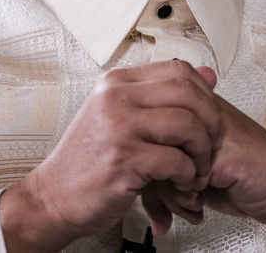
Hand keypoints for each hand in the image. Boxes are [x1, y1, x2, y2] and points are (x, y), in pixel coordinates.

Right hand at [0, 61, 220, 251]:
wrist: (54, 196)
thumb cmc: (89, 160)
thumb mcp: (122, 118)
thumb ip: (163, 96)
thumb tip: (208, 73)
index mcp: (117, 82)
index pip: (178, 69)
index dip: (204, 95)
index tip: (207, 119)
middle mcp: (116, 97)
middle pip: (188, 93)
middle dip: (210, 123)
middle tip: (210, 145)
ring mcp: (118, 126)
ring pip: (188, 126)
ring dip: (202, 153)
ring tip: (195, 169)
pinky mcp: (123, 159)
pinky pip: (177, 161)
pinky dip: (187, 177)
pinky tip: (179, 184)